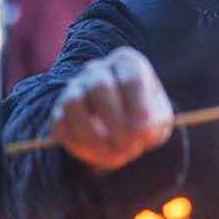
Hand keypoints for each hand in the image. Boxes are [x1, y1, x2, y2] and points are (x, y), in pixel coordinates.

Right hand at [49, 47, 173, 171]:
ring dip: (93, 135)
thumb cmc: (144, 120)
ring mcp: (75, 87)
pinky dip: (78, 144)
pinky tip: (96, 154)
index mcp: (127, 63)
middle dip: (114, 121)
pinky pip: (60, 124)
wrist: (122, 132)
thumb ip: (153, 124)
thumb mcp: (158, 121)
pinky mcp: (59, 111)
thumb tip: (140, 132)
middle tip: (128, 147)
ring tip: (112, 155)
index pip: (131, 79)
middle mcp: (98, 69)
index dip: (138, 108)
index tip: (143, 133)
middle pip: (99, 86)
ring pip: (73, 103)